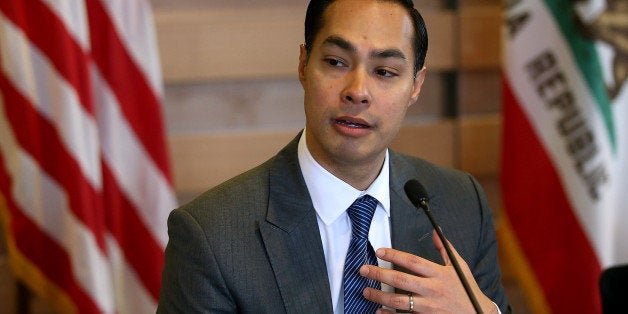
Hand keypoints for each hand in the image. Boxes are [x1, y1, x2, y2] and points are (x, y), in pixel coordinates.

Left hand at [359, 230, 497, 312]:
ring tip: (366, 291)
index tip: (379, 251)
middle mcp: (433, 290)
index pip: (412, 261)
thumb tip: (435, 231)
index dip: (395, 255)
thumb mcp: (459, 267)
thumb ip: (445, 249)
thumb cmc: (467, 289)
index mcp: (439, 274)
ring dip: (380, 296)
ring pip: (400, 301)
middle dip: (379, 274)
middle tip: (363, 270)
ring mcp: (430, 307)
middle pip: (401, 280)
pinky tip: (379, 311)